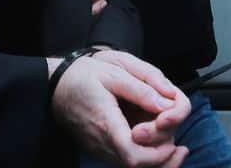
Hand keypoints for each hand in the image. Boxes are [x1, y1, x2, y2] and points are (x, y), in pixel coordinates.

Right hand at [50, 55, 183, 166]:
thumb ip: (141, 89)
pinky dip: (147, 156)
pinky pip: (127, 160)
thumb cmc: (81, 77)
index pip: (133, 156)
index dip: (158, 154)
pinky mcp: (101, 150)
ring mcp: (101, 149)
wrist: (54, 87)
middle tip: (176, 136)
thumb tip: (167, 104)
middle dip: (163, 155)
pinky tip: (159, 141)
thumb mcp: (112, 72)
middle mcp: (103, 143)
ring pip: (134, 167)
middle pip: (139, 166)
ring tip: (175, 143)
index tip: (170, 138)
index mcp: (106, 124)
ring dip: (157, 158)